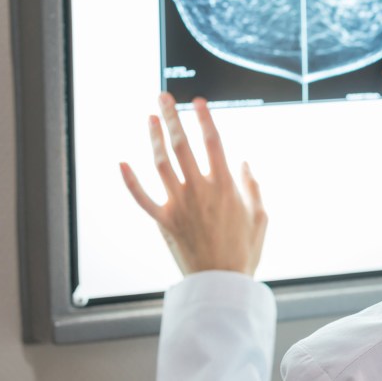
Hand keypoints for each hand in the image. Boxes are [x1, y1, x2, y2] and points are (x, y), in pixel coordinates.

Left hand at [119, 94, 267, 276]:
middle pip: (182, 144)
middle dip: (172, 117)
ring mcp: (178, 204)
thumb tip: (243, 162)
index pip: (212, 141)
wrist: (221, 283)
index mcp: (225, 185)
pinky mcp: (163, 221)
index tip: (198, 101)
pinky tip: (121, 162)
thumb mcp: (260, 216)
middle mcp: (199, 189)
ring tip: (150, 118)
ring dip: (154, 138)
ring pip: (161, 163)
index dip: (204, 118)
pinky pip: (141, 198)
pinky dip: (129, 180)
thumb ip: (252, 186)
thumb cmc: (244, 251)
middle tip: (163, 96)